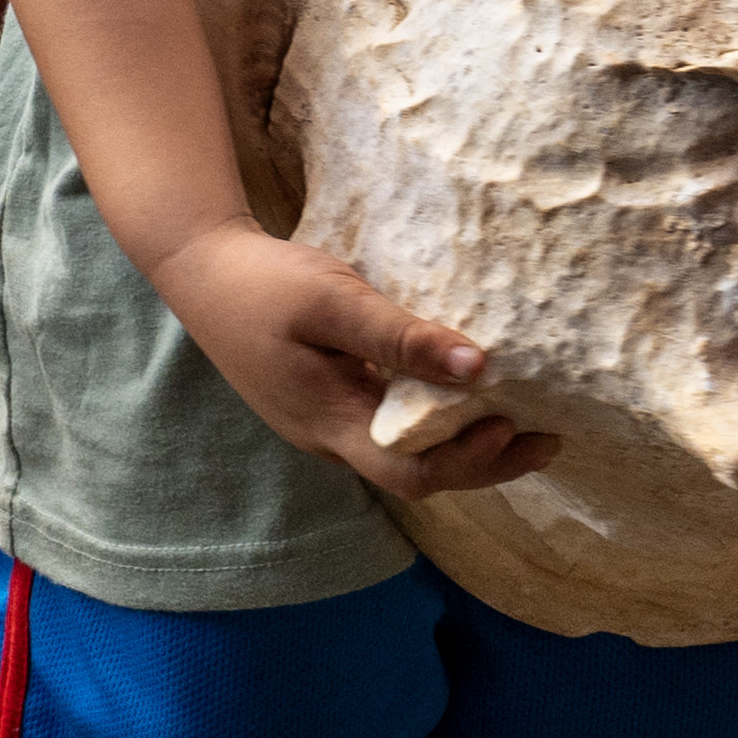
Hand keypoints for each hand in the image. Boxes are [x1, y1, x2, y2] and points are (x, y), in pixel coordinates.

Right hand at [154, 222, 556, 495]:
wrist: (195, 265)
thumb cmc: (262, 282)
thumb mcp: (334, 300)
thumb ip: (402, 338)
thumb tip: (480, 369)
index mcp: (328, 422)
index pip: (412, 472)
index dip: (472, 461)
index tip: (514, 424)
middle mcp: (326, 436)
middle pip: (414, 471)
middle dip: (483, 460)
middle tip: (543, 435)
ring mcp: (319, 421)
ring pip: (400, 450)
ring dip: (458, 441)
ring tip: (512, 413)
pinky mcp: (318, 399)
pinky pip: (383, 424)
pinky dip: (429, 417)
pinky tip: (452, 389)